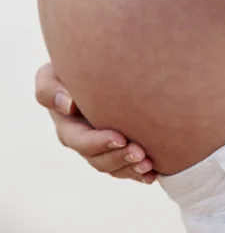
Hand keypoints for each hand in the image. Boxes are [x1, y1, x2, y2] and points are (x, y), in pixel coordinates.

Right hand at [35, 63, 156, 183]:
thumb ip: (50, 89)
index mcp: (68, 128)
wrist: (89, 70)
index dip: (100, 143)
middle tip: (140, 153)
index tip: (120, 138)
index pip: (82, 141)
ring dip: (131, 168)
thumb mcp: (50, 77)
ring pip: (115, 166)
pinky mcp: (118, 148)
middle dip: (120, 158)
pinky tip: (153, 174)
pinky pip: (127, 167)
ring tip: (148, 164)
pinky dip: (140, 173)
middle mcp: (85, 142)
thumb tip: (69, 105)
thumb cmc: (67, 72)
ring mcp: (102, 148)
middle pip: (100, 160)